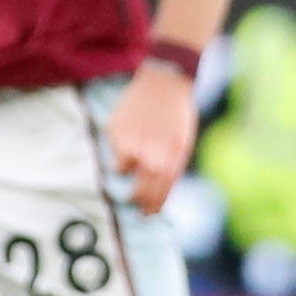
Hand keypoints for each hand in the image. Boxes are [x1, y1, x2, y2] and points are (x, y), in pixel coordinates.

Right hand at [104, 61, 196, 212]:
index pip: (158, 197)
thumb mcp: (182, 145)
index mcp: (169, 162)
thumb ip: (171, 169)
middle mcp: (148, 158)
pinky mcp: (114, 132)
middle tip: (134, 199)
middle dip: (135, 199)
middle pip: (136, 193)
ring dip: (126, 164)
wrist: (166, 82)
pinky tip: (130, 129)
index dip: (152, 208)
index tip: (147, 214)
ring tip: (135, 148)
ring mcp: (128, 145)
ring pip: (120, 168)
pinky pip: (113, 146)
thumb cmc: (178, 115)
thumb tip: (158, 195)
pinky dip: (119, 142)